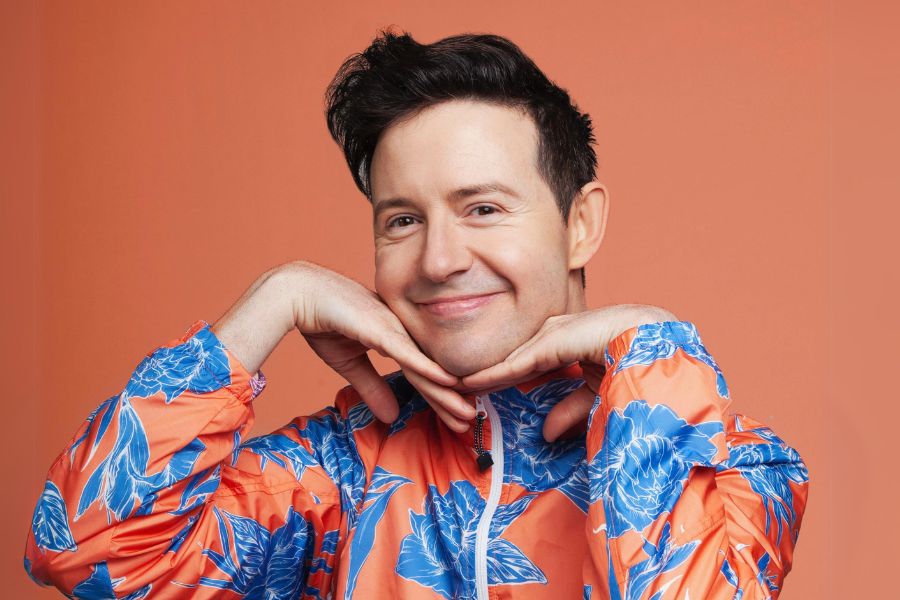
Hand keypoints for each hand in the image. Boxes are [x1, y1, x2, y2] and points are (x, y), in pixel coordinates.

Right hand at [284, 262, 475, 430]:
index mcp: (397, 338)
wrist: (300, 294)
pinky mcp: (381, 328)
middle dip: (451, 400)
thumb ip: (372, 387)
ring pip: (425, 366)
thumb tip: (392, 416)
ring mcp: (394, 329)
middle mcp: (402, 332)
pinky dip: (428, 368)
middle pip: (431, 371)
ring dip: (447, 393)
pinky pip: (408, 352)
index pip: (423, 373)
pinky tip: (449, 382)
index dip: (440, 396)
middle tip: (471, 421)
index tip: (457, 416)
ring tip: (467, 413)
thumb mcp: (350, 365)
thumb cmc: (323, 322)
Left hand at [457, 304, 676, 440]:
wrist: (652, 339)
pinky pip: (513, 363)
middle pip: (511, 357)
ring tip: (451, 388)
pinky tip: (468, 384)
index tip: (481, 392)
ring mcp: (552, 334)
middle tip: (456, 390)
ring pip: (507, 360)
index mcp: (569, 340)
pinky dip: (489, 375)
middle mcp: (556, 332)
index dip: (503, 376)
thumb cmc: (635, 361)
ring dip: (480, 376)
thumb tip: (546, 434)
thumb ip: (571, 410)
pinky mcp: (550, 341)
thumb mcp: (597, 393)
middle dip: (484, 374)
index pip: (527, 361)